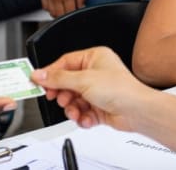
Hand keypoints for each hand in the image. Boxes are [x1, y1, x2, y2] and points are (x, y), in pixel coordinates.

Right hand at [31, 47, 156, 130]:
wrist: (137, 111)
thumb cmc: (120, 89)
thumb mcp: (83, 80)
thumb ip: (58, 79)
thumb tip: (39, 74)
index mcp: (94, 57)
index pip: (65, 63)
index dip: (51, 73)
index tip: (38, 82)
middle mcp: (96, 73)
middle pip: (67, 83)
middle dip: (63, 95)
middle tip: (57, 99)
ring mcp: (98, 91)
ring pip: (74, 100)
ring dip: (72, 109)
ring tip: (75, 111)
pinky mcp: (100, 107)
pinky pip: (83, 112)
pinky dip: (82, 117)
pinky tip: (86, 118)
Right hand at [40, 0, 84, 17]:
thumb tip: (82, 6)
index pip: (71, 13)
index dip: (75, 15)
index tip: (78, 12)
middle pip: (61, 16)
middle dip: (67, 16)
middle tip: (71, 11)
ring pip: (52, 13)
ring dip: (58, 14)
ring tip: (64, 9)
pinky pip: (45, 7)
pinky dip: (50, 9)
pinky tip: (55, 5)